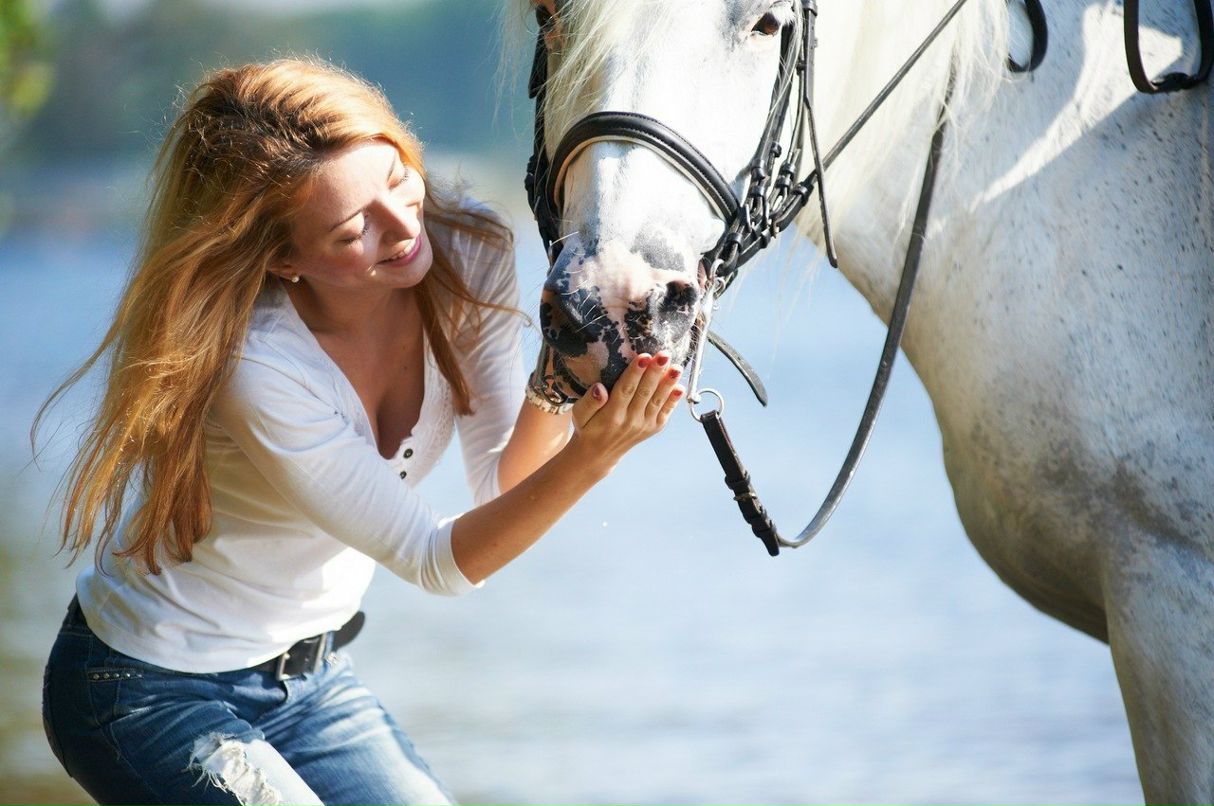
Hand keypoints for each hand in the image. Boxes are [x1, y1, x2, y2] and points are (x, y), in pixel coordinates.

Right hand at [566, 351, 684, 473]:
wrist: (599, 454)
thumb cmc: (588, 428)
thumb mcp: (579, 415)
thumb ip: (589, 402)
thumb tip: (599, 388)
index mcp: (611, 415)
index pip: (625, 389)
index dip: (635, 372)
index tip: (644, 356)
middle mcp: (630, 421)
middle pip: (645, 392)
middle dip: (655, 372)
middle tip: (664, 355)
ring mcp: (644, 425)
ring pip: (657, 401)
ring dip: (668, 383)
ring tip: (677, 367)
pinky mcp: (653, 428)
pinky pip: (665, 412)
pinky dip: (673, 400)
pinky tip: (680, 387)